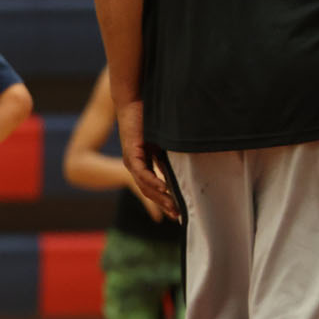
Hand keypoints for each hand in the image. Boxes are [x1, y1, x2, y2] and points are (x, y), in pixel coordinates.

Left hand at [116, 99, 178, 221]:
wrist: (131, 101)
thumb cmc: (148, 118)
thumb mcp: (162, 141)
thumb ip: (169, 154)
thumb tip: (186, 164)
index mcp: (142, 163)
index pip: (153, 187)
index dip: (165, 200)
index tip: (178, 212)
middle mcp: (135, 165)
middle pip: (149, 191)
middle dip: (164, 205)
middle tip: (178, 217)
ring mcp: (132, 161)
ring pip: (146, 185)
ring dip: (161, 197)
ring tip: (174, 207)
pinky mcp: (132, 153)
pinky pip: (143, 173)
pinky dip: (154, 182)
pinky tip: (165, 189)